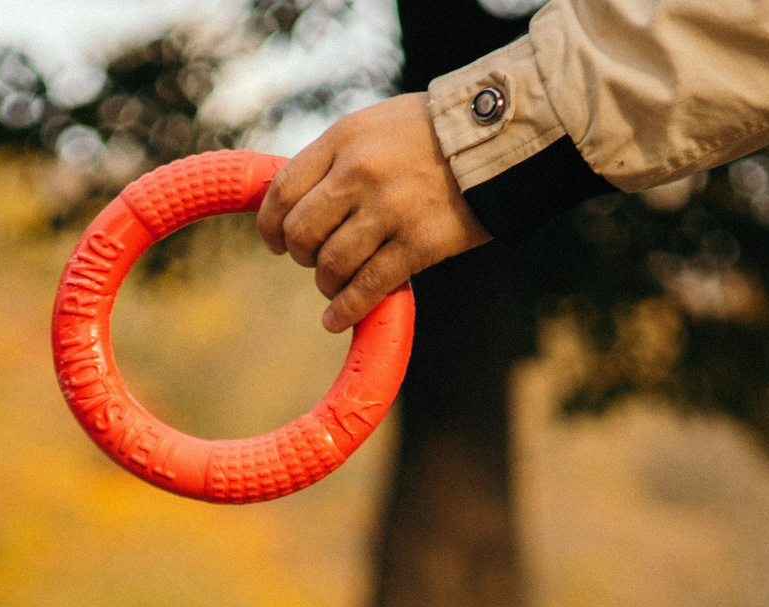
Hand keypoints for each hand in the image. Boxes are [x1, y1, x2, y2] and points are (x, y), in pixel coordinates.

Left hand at [257, 94, 491, 332]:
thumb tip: (296, 202)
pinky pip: (367, 287)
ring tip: (335, 284)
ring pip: (330, 265)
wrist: (498, 139)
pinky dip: (345, 310)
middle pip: (300, 234)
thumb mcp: (374, 126)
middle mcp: (360, 173)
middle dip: (300, 255)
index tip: (276, 242)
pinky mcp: (418, 244)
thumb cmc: (431, 134)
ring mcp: (389, 210)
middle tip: (314, 259)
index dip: (271, 226)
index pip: (282, 191)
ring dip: (326, 283)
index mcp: (343, 139)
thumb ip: (336, 159)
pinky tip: (336, 319)